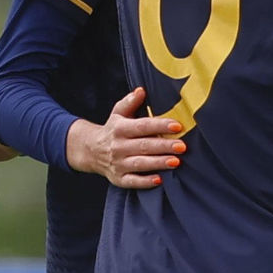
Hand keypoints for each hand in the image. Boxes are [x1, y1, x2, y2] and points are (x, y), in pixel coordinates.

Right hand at [66, 87, 184, 189]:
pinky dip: (145, 182)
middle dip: (164, 146)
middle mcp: (118, 146)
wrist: (90, 150)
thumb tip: (141, 90)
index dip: (160, 125)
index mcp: (120, 128)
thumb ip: (130, 102)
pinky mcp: (118, 178)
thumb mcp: (118, 113)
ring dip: (158, 163)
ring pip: (140, 164)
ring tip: (176, 161)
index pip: (142, 126)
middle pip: (144, 146)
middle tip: (182, 146)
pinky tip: (159, 179)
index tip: (177, 126)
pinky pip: (132, 181)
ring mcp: (118, 163)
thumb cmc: (113, 130)